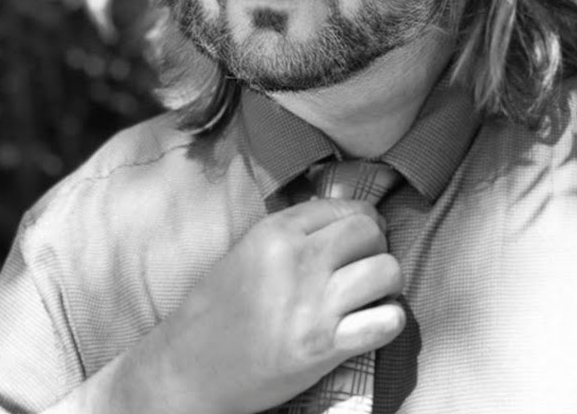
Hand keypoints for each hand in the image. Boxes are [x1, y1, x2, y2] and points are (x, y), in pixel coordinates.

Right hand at [124, 197, 405, 413]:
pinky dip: (389, 321)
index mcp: (276, 232)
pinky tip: (374, 324)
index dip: (363, 222)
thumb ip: (289, 233)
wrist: (188, 369)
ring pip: (387, 271)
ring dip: (386, 285)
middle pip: (370, 233)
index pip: (346, 207)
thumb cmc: (212, 312)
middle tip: (364, 268)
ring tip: (370, 296)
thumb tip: (337, 219)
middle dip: (376, 248)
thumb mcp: (245, 252)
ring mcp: (314, 304)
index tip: (361, 239)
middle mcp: (298, 260)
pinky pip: (387, 321)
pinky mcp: (324, 346)